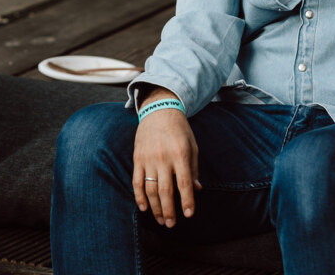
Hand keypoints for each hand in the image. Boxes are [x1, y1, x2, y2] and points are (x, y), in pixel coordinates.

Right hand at [133, 102, 200, 227]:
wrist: (159, 110)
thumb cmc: (180, 130)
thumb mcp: (192, 146)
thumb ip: (193, 169)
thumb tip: (197, 189)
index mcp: (180, 154)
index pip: (184, 183)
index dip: (187, 201)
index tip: (188, 215)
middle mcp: (163, 158)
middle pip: (165, 190)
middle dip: (169, 210)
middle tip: (171, 224)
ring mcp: (148, 159)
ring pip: (150, 189)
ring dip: (155, 207)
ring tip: (161, 220)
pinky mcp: (137, 158)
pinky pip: (137, 181)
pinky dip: (139, 196)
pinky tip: (144, 208)